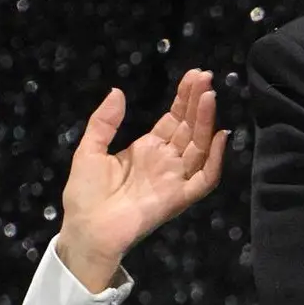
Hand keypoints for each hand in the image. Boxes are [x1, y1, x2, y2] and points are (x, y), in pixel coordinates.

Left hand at [56, 69, 227, 290]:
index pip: (174, 119)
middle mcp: (166, 161)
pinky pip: (205, 179)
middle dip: (198, 102)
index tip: (193, 75)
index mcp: (147, 149)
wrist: (86, 229)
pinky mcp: (179, 198)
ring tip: (208, 96)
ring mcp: (175, 179)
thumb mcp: (89, 150)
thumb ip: (104, 122)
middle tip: (206, 77)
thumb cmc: (85, 194)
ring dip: (206, 121)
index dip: (184, 97)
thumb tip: (118, 91)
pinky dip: (216, 160)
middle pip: (189, 127)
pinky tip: (218, 136)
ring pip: (199, 146)